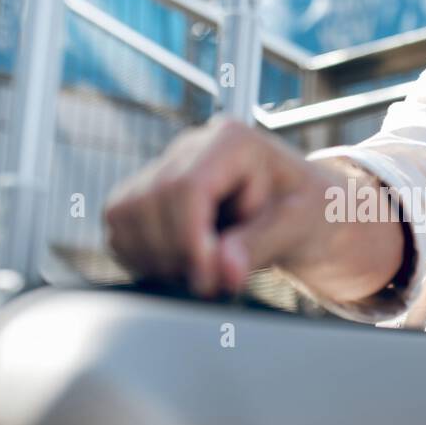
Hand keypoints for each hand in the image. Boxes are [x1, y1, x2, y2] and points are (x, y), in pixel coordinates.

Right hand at [104, 117, 326, 295]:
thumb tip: (223, 270)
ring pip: (124, 213)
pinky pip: (119, 227)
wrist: (301, 211)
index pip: (186, 186)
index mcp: (231, 141)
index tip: (207, 279)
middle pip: (150, 200)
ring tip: (196, 273)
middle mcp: (190, 147)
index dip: (189, 240)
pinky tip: (177, 267)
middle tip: (208, 283)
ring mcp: (163, 167)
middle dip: (173, 253)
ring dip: (152, 257)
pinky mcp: (146, 194)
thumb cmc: (307, 210)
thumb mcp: (297, 227)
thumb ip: (259, 246)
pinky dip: (139, 256)